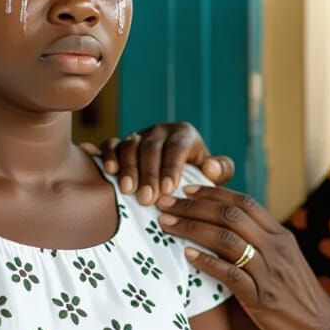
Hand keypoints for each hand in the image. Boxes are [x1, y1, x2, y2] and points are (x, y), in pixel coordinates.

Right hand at [80, 123, 233, 204]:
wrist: (177, 173)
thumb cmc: (198, 176)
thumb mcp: (214, 173)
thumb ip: (220, 170)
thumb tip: (211, 167)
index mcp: (183, 134)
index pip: (176, 147)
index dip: (171, 167)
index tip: (169, 189)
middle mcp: (159, 131)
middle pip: (151, 148)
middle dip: (148, 174)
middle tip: (147, 199)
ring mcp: (138, 135)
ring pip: (129, 145)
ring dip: (128, 168)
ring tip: (128, 190)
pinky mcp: (120, 143)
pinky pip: (111, 144)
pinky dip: (108, 156)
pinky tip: (108, 171)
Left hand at [156, 186, 329, 329]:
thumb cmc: (298, 297)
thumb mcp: (285, 262)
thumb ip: (261, 244)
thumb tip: (226, 231)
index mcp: (281, 236)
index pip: (244, 203)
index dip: (212, 193)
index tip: (186, 190)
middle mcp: (276, 248)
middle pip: (230, 215)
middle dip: (193, 206)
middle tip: (164, 203)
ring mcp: (269, 272)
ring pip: (226, 239)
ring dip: (192, 228)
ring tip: (166, 225)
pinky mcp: (262, 298)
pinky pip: (230, 274)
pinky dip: (207, 262)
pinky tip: (188, 256)